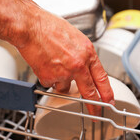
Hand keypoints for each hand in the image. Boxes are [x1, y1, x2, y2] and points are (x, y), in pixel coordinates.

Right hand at [11, 0, 114, 115]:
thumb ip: (82, 54)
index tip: (108, 101)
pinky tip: (44, 64)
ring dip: (60, 81)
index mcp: (88, 52)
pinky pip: (50, 84)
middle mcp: (78, 64)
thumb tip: (84, 66)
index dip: (106, 92)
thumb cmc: (49, 27)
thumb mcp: (75, 37)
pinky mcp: (49, 77)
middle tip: (95, 112)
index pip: (102, 77)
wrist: (30, 26)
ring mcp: (64, 72)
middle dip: (93, 105)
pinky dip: (47, 77)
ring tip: (52, 63)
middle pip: (89, 91)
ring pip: (65, 87)